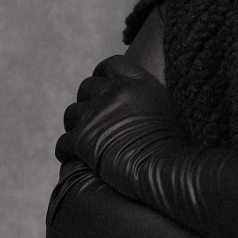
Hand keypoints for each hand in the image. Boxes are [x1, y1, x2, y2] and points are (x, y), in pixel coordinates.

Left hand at [56, 54, 184, 201]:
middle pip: (86, 87)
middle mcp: (115, 94)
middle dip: (86, 102)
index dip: (101, 75)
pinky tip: (73, 159)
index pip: (110, 65)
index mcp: (139, 84)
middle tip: (91, 120)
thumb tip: (133, 105)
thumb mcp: (167, 111)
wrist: (168, 171)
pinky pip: (63, 142)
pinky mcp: (83, 139)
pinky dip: (66, 151)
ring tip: (83, 141)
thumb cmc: (174, 149)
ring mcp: (97, 115)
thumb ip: (146, 99)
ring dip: (75, 126)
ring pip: (71, 113)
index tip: (100, 87)